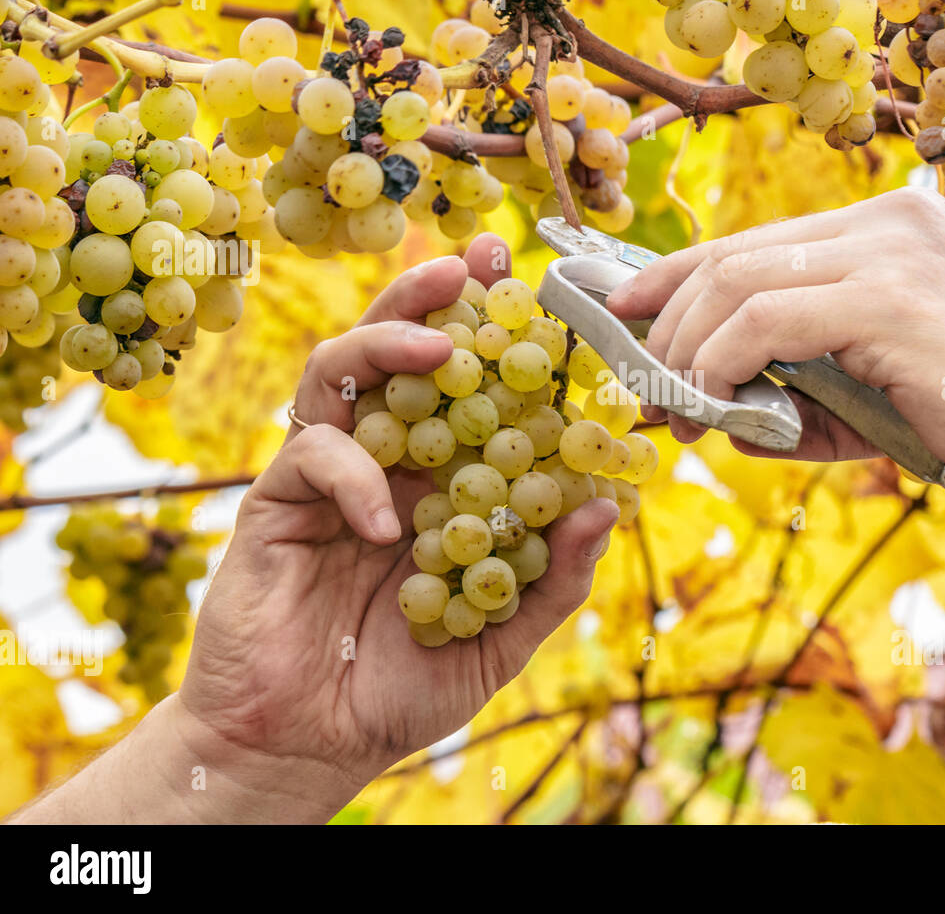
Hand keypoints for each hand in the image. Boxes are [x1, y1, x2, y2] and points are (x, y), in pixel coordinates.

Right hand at [175, 233, 617, 816]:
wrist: (309, 743)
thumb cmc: (405, 687)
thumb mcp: (501, 639)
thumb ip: (552, 580)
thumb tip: (606, 509)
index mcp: (442, 480)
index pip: (470, 388)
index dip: (499, 334)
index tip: (540, 284)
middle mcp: (386, 461)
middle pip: (401, 350)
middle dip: (435, 297)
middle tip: (477, 261)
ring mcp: (328, 475)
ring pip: (341, 372)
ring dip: (385, 341)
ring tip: (435, 344)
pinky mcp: (277, 502)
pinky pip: (311, 455)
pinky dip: (353, 473)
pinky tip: (387, 523)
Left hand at [607, 187, 944, 527]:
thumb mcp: (885, 400)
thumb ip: (806, 398)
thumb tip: (719, 418)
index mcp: (894, 229)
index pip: (759, 239)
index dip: (681, 272)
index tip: (628, 308)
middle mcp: (890, 224)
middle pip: (735, 253)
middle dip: (668, 318)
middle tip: (639, 379)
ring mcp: (893, 254)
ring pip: (739, 281)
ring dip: (684, 347)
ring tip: (670, 404)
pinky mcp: (893, 300)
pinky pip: (767, 320)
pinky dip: (721, 359)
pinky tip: (710, 400)